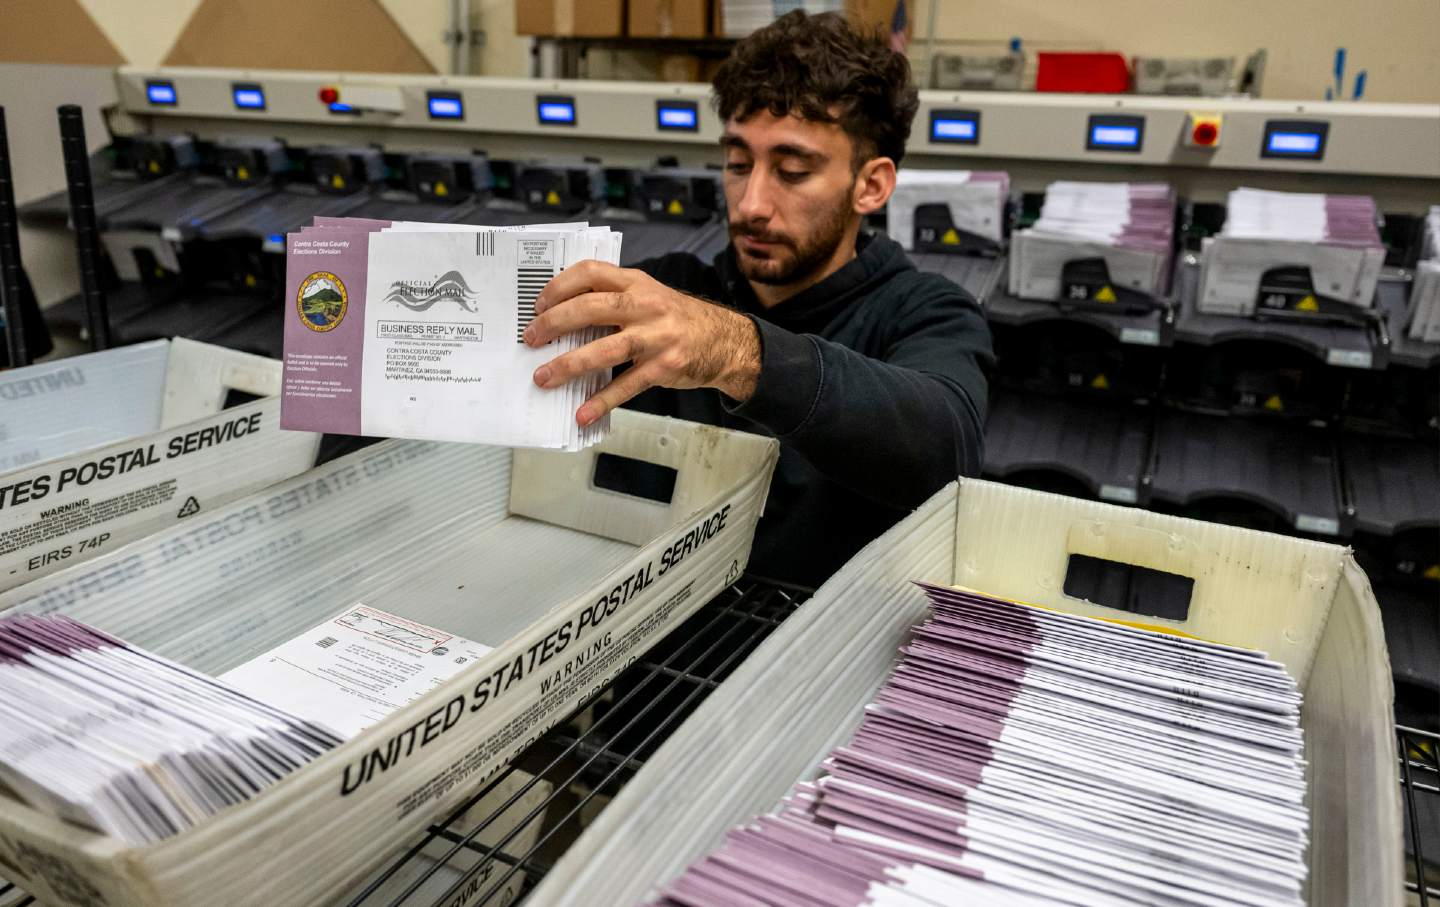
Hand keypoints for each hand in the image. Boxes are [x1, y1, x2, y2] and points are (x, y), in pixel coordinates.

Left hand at [523, 261, 761, 426]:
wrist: (726, 342)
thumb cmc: (678, 320)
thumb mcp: (649, 297)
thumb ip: (614, 299)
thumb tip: (563, 318)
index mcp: (636, 282)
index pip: (590, 272)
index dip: (558, 287)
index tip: (537, 305)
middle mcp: (646, 306)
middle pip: (590, 308)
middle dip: (554, 324)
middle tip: (531, 339)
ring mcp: (656, 337)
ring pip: (604, 349)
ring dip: (569, 365)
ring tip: (544, 377)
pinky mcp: (664, 368)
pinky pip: (626, 386)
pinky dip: (602, 401)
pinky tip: (583, 413)